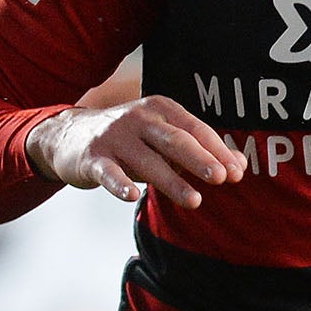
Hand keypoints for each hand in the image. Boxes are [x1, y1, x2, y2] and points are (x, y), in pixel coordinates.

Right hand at [28, 95, 245, 206]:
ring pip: (147, 160)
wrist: (70, 136)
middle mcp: (138, 119)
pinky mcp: (93, 157)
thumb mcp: (164, 139)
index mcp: (161, 109)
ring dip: (171, 181)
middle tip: (220, 178)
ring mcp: (114, 137)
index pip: (195, 129)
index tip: (236, 174)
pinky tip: (133, 195)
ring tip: (194, 200)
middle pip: (174, 140)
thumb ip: (199, 151)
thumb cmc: (132, 141)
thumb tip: (239, 167)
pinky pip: (108, 172)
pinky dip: (120, 184)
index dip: (216, 151)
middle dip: (199, 159)